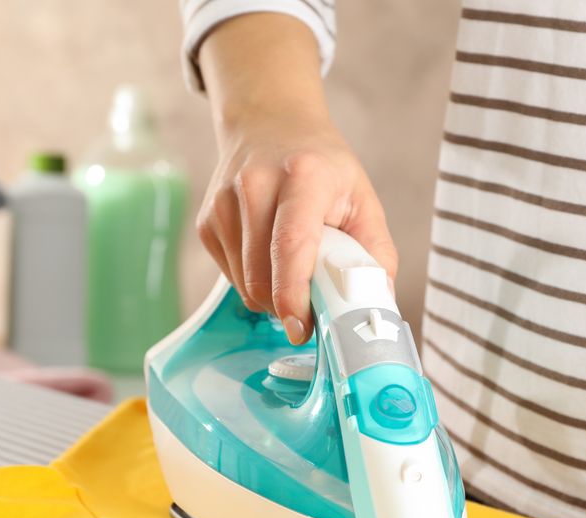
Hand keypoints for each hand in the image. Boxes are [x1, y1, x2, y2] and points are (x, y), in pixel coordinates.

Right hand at [197, 116, 396, 344]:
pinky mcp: (206, 222)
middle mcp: (255, 185)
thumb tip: (380, 304)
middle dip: (288, 306)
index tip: (302, 327)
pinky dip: (254, 282)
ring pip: (244, 284)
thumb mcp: (361, 197)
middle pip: (262, 276)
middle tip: (313, 306)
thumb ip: (376, 252)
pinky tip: (270, 257)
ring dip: (272, 297)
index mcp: (303, 176)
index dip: (293, 293)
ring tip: (295, 272)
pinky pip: (231, 278)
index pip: (290, 244)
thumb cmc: (321, 166)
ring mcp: (223, 204)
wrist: (270, 123)